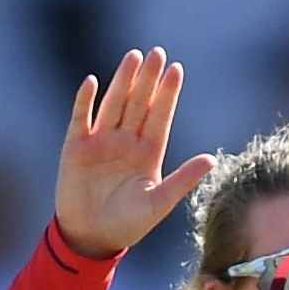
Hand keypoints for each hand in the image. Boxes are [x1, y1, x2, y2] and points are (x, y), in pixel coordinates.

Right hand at [55, 47, 214, 259]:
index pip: (161, 117)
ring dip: (123, 81)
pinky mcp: (76, 147)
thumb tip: (212, 158)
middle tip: (157, 52)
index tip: (177, 69)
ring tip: (133, 57)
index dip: (168, 94)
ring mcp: (101, 142)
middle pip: (139, 103)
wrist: (92, 237)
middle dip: (148, 78)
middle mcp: (127, 142)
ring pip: (114, 104)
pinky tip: (93, 81)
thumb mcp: (160, 202)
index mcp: (149, 154)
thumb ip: (184, 179)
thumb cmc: (129, 224)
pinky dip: (86, 101)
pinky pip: (80, 118)